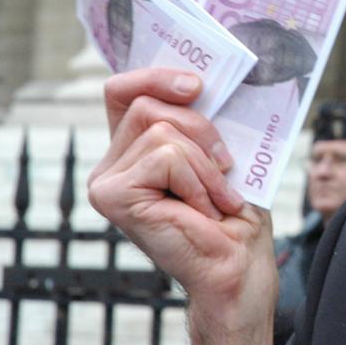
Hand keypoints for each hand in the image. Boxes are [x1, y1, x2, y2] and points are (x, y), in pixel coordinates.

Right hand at [87, 67, 278, 344]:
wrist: (239, 268)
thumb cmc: (234, 216)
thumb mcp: (219, 151)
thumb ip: (198, 117)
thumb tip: (200, 76)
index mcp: (133, 150)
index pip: (124, 91)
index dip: (155, 76)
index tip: (197, 85)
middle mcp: (111, 165)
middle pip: (148, 104)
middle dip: (200, 128)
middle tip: (225, 164)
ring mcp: (106, 182)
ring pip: (163, 130)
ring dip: (205, 164)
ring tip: (214, 198)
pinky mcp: (112, 197)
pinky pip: (166, 156)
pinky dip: (197, 180)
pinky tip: (202, 210)